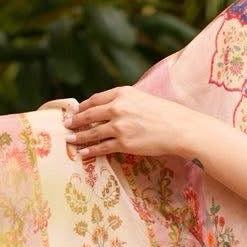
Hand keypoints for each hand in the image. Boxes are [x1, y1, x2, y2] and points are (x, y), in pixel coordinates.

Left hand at [64, 88, 188, 160]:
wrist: (180, 128)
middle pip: (89, 115)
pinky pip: (102, 147)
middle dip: (75, 121)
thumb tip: (110, 109)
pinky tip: (82, 153)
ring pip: (92, 132)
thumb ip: (125, 101)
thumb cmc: (166, 113)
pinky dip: (90, 151)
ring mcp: (119, 126)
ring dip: (79, 137)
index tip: (76, 110)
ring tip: (69, 140)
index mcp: (122, 93)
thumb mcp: (143, 98)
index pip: (96, 99)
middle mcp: (117, 107)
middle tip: (67, 125)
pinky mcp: (124, 143)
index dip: (83, 106)